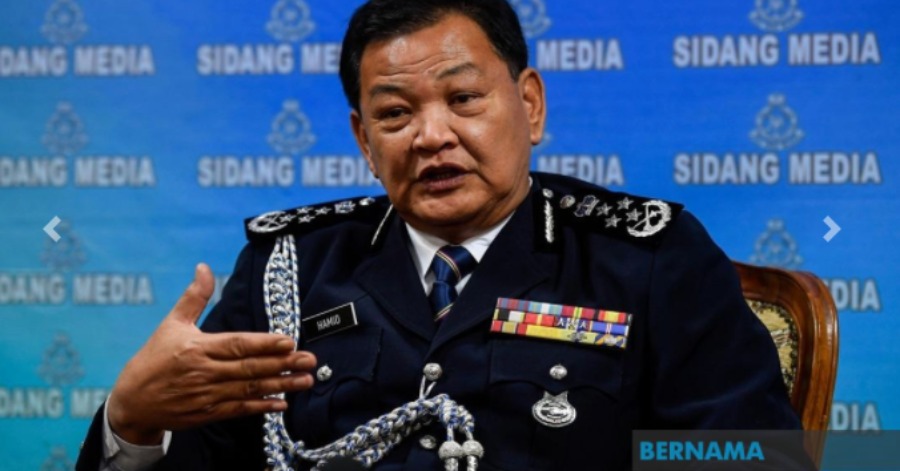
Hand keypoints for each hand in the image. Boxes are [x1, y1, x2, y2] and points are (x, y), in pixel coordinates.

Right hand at [107, 263, 314, 444]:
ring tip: (305, 380)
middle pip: (250, 368)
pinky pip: (240, 410)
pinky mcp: (208, 413)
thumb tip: (203, 267)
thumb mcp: (172, 324)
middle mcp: (205, 373)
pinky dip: (262, 407)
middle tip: (310, 359)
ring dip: (280, 385)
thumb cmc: (154, 358)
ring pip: (250, 389)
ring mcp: (207, 395)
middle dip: (283, 364)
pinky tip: (282, 403)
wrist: (132, 400)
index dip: (264, 344)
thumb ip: (194, 297)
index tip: (289, 340)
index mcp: (198, 348)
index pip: (237, 345)